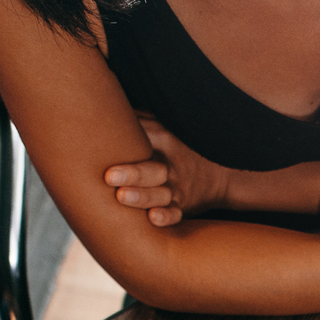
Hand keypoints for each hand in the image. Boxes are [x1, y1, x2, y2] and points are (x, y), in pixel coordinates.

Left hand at [104, 117, 233, 227]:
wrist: (218, 176)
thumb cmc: (176, 149)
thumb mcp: (163, 128)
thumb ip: (137, 119)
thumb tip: (102, 100)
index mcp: (164, 140)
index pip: (144, 136)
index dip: (125, 137)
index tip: (100, 137)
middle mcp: (169, 165)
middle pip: (151, 169)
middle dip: (132, 173)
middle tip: (109, 175)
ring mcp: (176, 188)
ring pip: (159, 194)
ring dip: (142, 196)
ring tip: (122, 196)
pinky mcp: (181, 207)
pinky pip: (176, 214)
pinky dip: (167, 217)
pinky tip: (154, 219)